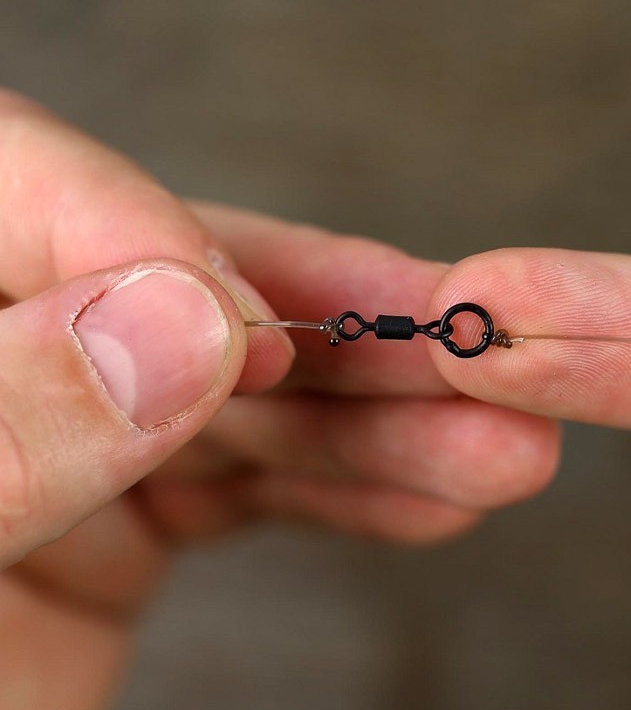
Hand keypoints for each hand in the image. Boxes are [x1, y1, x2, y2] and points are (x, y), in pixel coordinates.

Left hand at [0, 92, 559, 709]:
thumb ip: (17, 424)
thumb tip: (188, 321)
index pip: (24, 183)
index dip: (160, 238)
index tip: (269, 332)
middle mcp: (1, 360)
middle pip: (179, 294)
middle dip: (340, 334)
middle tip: (470, 355)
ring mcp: (66, 441)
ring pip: (240, 401)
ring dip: (380, 427)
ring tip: (501, 448)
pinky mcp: (119, 525)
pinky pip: (245, 486)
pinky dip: (341, 493)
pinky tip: (431, 497)